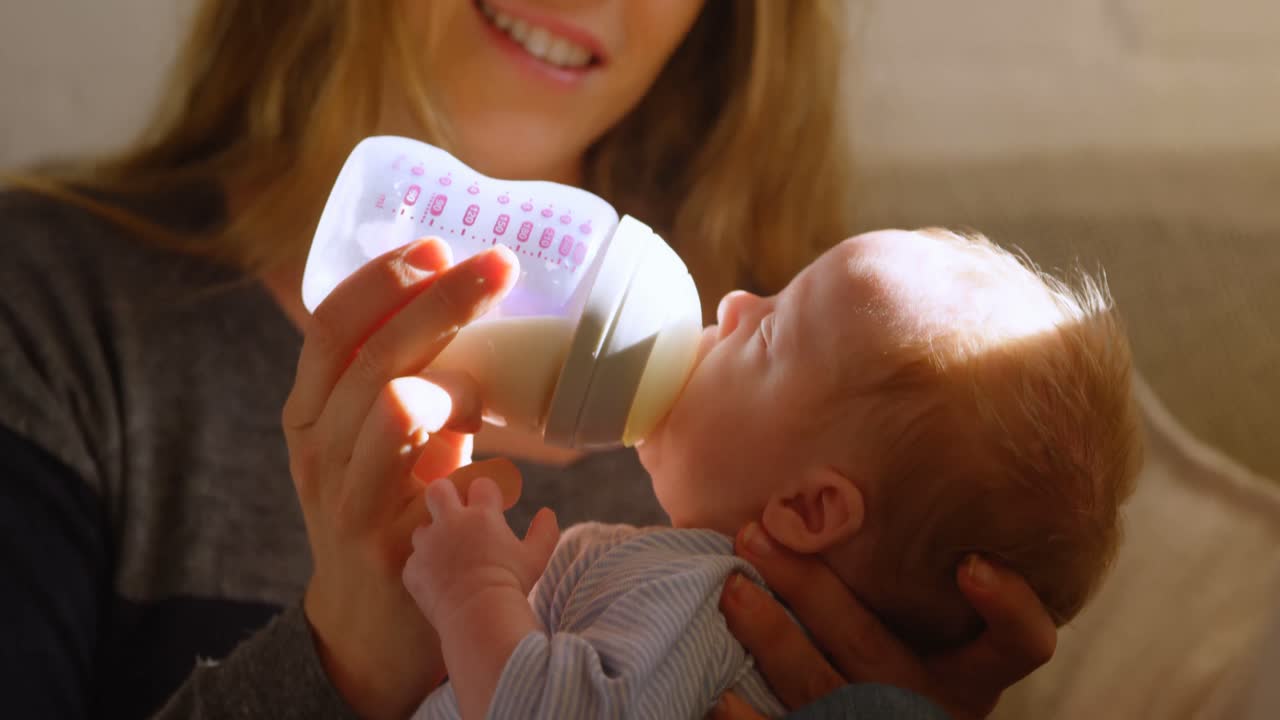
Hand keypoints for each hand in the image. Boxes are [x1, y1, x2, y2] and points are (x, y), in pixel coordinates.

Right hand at [282, 238, 519, 719]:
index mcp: (309, 410)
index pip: (331, 324)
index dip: (383, 277)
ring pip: (393, 404)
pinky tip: (508, 476)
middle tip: (500, 264)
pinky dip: (487, 463)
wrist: (370, 625)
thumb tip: (477, 312)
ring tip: (492, 363)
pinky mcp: (386, 543)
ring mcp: (345, 497)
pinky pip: (441, 478)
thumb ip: (411, 383)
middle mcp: (316, 447)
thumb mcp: (381, 439)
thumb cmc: (389, 509)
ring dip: (456, 372)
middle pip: (372, 351)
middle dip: (441, 298)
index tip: (438, 243)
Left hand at [403, 476, 559, 630]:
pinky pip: (416, 561)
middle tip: (455, 512)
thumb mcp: (536, 558)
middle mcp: (450, 523)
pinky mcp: (413, 568)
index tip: (491, 507)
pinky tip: (440, 583)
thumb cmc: (512, 585)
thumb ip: (544, 531)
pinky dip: (426, 569)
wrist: (478, 617)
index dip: (486, 494)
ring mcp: (428, 545)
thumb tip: (547, 512)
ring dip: (434, 537)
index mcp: (482, 515)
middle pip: (439, 489)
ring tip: (448, 556)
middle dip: (446, 495)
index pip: (481, 484)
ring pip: (423, 527)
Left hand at [715, 523, 1056, 719]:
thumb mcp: (930, 622)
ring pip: (822, 690)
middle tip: (762, 534)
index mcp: (969, 673)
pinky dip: (745, 716)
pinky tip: (716, 689)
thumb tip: (863, 453)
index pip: (1019, 645)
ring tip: (734, 590)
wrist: (890, 717)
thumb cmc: (904, 649)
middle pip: (875, 649)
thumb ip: (917, 562)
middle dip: (813, 591)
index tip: (971, 564)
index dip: (1008, 609)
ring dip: (772, 637)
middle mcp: (931, 703)